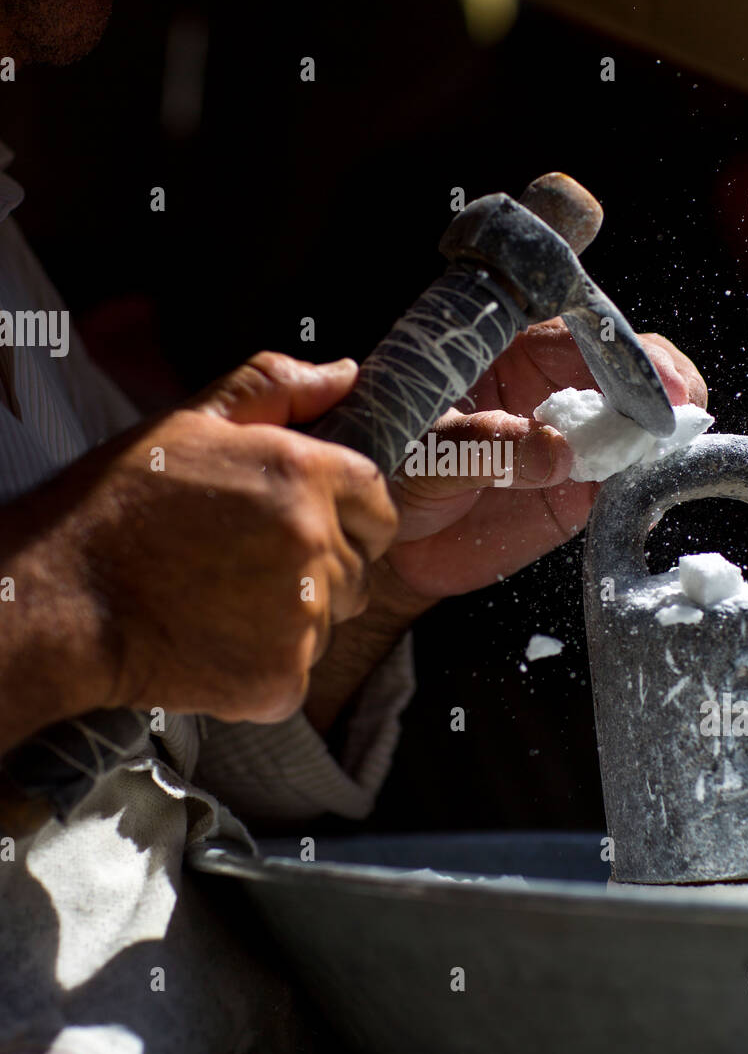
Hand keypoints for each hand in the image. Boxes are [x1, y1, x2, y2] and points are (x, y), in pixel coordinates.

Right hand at [0, 353, 397, 745]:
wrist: (62, 597)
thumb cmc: (118, 505)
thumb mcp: (192, 422)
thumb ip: (276, 388)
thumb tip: (346, 375)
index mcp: (305, 474)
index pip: (379, 502)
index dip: (350, 514)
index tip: (309, 524)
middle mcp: (315, 543)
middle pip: (360, 567)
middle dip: (322, 566)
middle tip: (248, 562)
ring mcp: (302, 617)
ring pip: (331, 622)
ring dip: (294, 617)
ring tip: (223, 598)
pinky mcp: (280, 677)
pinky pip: (299, 671)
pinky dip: (266, 664)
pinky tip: (214, 638)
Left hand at [384, 321, 706, 599]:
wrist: (393, 545)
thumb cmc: (395, 473)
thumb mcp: (426, 452)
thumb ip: (486, 446)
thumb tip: (559, 450)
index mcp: (509, 347)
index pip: (581, 327)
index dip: (626, 346)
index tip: (655, 376)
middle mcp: (550, 383)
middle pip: (628, 364)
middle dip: (664, 380)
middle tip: (679, 412)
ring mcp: (573, 434)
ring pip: (639, 416)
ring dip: (667, 429)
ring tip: (673, 450)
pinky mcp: (583, 486)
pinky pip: (631, 472)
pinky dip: (653, 476)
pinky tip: (657, 486)